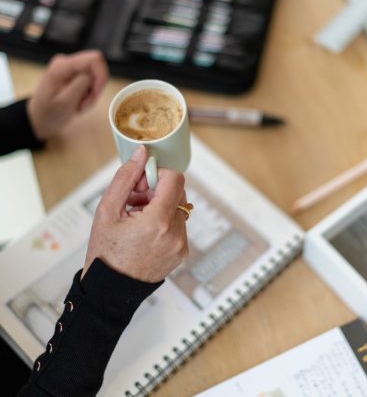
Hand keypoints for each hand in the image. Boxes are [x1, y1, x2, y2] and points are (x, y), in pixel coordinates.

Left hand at [27, 50, 107, 139]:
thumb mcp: (64, 102)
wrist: (40, 117)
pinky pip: (92, 80)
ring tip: (80, 105)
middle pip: (97, 68)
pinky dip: (90, 93)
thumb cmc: (49, 112)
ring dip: (92, 93)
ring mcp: (71, 67)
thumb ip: (80, 84)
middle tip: (85, 103)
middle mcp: (67, 61)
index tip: (95, 94)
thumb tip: (93, 74)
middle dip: (96, 87)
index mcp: (62, 65)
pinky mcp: (75, 73)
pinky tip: (79, 102)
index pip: (94, 59)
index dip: (101, 76)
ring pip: (96, 76)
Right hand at [82, 145, 187, 282]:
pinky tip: (144, 232)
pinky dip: (164, 222)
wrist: (109, 292)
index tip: (141, 182)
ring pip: (178, 209)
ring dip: (160, 206)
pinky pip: (178, 226)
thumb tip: (142, 153)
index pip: (175, 179)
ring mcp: (181, 246)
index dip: (158, 174)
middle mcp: (175, 234)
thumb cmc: (105, 252)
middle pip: (177, 193)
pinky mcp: (182, 254)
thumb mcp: (107, 210)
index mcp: (158, 222)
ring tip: (136, 219)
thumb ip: (126, 178)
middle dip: (156, 191)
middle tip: (133, 201)